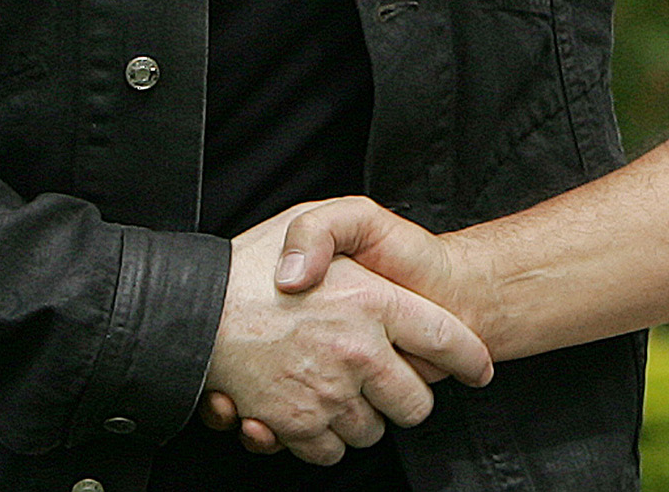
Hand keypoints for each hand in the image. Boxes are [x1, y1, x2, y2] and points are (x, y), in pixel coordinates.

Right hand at [197, 202, 492, 462]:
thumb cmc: (253, 261)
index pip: (446, 339)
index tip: (478, 368)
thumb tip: (357, 276)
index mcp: (373, 301)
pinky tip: (311, 409)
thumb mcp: (313, 216)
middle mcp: (357, 352)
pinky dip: (324, 439)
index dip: (468, 357)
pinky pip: (329, 451)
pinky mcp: (292, 425)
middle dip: (409, 398)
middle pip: (415, 404)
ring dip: (364, 418)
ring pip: (372, 431)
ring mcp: (325, 393)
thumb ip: (348, 229)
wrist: (189, 311)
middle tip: (392, 381)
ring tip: (343, 390)